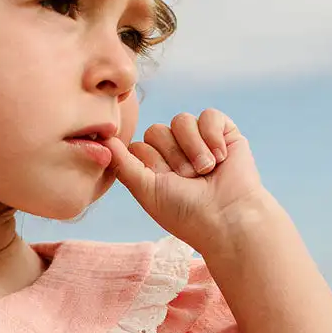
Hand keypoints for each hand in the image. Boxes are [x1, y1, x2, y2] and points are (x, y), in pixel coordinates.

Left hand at [106, 109, 267, 256]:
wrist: (226, 216)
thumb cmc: (184, 212)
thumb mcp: (146, 191)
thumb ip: (124, 164)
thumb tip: (104, 138)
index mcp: (153, 168)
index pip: (138, 145)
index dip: (150, 162)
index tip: (165, 183)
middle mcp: (173, 152)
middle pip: (156, 131)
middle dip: (172, 157)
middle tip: (188, 179)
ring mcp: (198, 140)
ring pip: (181, 121)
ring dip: (192, 149)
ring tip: (205, 171)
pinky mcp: (223, 132)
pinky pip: (209, 115)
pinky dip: (212, 137)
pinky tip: (220, 158)